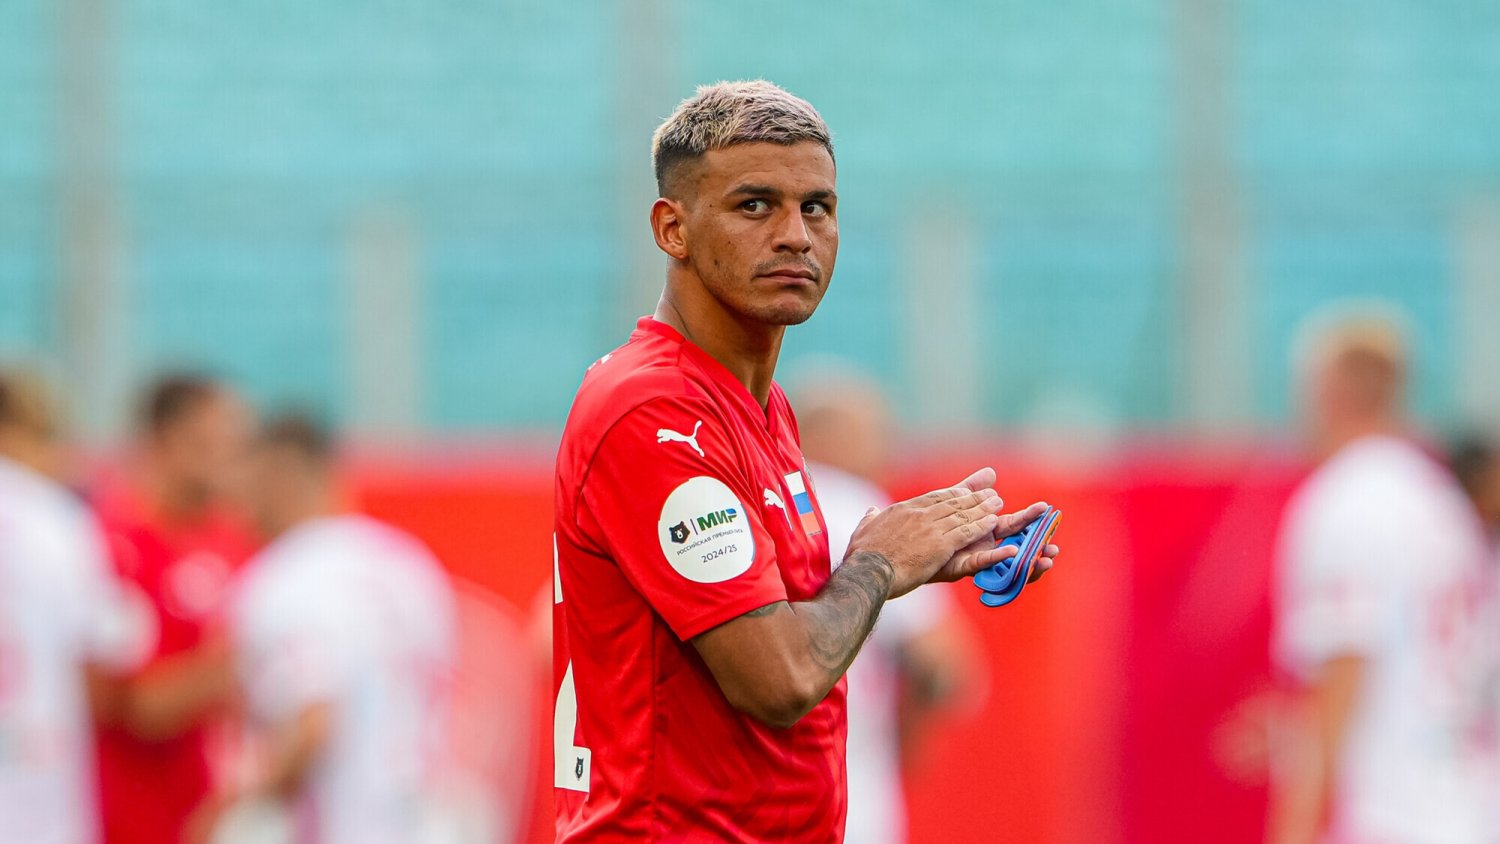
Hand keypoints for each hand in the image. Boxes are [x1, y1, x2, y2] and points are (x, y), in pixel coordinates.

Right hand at [844, 478, 1004, 598]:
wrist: (869, 571)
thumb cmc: (862, 555)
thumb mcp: (863, 530)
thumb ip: (869, 519)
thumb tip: (871, 511)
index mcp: (902, 510)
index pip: (934, 497)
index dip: (953, 494)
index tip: (964, 492)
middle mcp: (919, 515)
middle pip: (953, 502)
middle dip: (974, 498)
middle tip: (990, 493)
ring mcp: (931, 529)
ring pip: (963, 515)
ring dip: (983, 509)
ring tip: (997, 503)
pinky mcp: (940, 545)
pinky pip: (966, 532)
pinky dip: (981, 525)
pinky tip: (993, 522)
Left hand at [924, 467, 1061, 585]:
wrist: (905, 546)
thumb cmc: (930, 527)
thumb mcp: (953, 504)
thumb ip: (972, 490)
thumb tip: (991, 472)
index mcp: (986, 530)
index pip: (1015, 523)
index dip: (1031, 518)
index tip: (1049, 510)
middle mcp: (984, 544)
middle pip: (1017, 544)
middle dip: (1037, 547)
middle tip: (1055, 548)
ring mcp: (975, 556)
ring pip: (1007, 559)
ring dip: (1028, 559)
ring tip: (1047, 557)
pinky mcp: (962, 565)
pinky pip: (984, 562)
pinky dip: (998, 556)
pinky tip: (1014, 551)